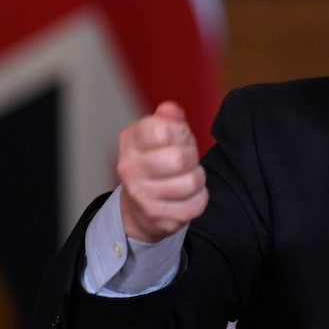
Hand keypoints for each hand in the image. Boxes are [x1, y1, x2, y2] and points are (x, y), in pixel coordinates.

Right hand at [117, 102, 207, 242]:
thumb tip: (170, 110)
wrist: (138, 206)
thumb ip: (169, 118)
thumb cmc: (157, 162)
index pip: (163, 130)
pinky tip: (187, 196)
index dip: (180, 132)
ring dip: (198, 178)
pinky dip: (199, 198)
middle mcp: (129, 168)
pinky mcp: (158, 218)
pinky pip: (197, 204)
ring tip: (187, 177)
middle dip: (192, 157)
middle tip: (187, 160)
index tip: (177, 138)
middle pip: (180, 158)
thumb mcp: (162, 134)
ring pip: (192, 182)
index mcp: (130, 140)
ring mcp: (142, 196)